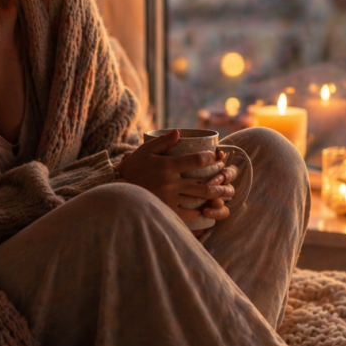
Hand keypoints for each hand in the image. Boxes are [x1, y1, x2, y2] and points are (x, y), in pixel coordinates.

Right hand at [117, 129, 238, 227]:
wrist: (117, 190)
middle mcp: (172, 182)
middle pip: (204, 183)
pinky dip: (199, 211)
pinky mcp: (167, 209)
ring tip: (223, 194)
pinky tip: (205, 208)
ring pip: (199, 198)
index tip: (218, 157)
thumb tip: (178, 132)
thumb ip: (162, 141)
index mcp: (168, 166)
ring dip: (213, 196)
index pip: (197, 160)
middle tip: (228, 179)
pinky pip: (188, 213)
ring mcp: (170, 198)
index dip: (211, 158)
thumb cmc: (132, 168)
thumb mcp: (145, 151)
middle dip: (220, 181)